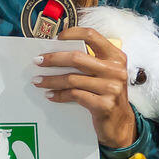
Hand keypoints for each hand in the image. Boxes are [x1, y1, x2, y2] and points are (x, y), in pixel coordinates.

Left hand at [32, 26, 135, 148]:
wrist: (120, 123)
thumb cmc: (107, 94)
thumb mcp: (104, 73)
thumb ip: (88, 61)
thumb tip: (56, 52)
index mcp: (116, 56)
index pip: (91, 35)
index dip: (71, 34)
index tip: (55, 39)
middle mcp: (116, 70)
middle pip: (77, 57)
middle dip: (53, 58)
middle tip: (37, 61)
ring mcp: (112, 88)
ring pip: (72, 79)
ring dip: (51, 80)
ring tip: (38, 81)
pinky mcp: (105, 105)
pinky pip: (75, 95)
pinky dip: (59, 95)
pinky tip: (50, 95)